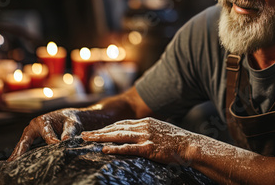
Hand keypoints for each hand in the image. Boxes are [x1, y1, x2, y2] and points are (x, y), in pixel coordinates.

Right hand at [8, 108, 82, 160]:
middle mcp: (34, 125)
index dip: (52, 143)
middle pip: (26, 139)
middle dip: (20, 150)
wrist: (67, 117)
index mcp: (43, 121)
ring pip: (22, 143)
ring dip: (17, 153)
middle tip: (14, 160)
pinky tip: (14, 161)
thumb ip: (69, 132)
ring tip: (10, 163)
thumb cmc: (69, 120)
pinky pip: (24, 145)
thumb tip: (66, 141)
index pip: (47, 135)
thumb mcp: (72, 124)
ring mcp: (31, 131)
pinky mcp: (31, 137)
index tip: (57, 149)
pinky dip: (19, 153)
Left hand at [81, 117, 195, 165]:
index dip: (107, 127)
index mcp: (146, 122)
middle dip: (99, 131)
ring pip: (118, 135)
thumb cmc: (177, 141)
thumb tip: (139, 136)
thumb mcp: (161, 131)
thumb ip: (149, 131)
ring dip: (101, 138)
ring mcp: (145, 137)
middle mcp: (143, 126)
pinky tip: (104, 151)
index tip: (96, 131)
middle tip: (84, 135)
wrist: (190, 145)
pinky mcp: (148, 148)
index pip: (122, 123)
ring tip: (88, 140)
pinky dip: (115, 149)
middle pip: (116, 127)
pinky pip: (128, 148)